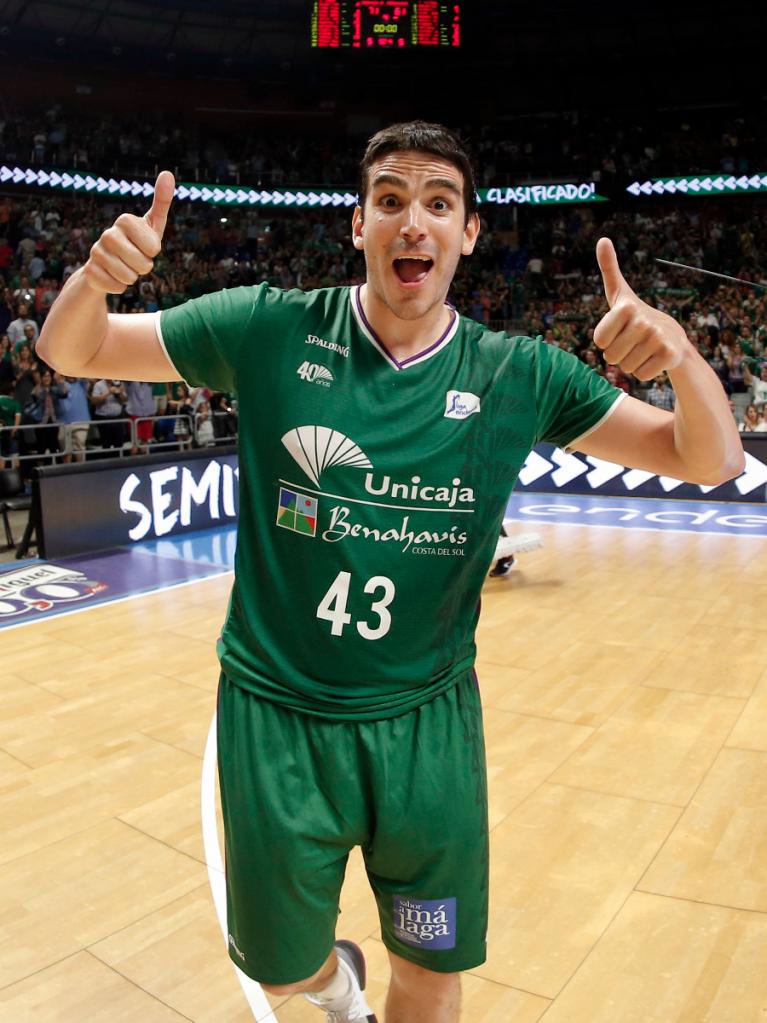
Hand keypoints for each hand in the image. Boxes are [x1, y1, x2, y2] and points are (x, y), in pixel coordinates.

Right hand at [82, 171, 174, 294]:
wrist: (108, 264)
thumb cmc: (137, 243)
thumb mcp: (152, 225)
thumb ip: (161, 202)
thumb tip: (168, 173)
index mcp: (125, 220)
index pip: (154, 248)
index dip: (154, 252)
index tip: (146, 246)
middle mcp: (107, 234)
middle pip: (144, 265)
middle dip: (144, 267)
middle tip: (136, 259)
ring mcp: (96, 252)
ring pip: (130, 278)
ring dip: (132, 278)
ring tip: (124, 267)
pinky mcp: (89, 272)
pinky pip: (117, 288)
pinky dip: (119, 287)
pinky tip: (112, 277)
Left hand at [593, 238, 689, 379]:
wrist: (674, 338)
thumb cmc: (638, 317)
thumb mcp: (621, 294)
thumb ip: (610, 269)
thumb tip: (603, 239)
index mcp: (626, 306)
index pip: (599, 341)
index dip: (606, 341)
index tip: (620, 330)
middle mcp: (644, 320)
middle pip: (610, 357)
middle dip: (618, 354)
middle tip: (633, 342)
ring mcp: (659, 337)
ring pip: (625, 368)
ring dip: (632, 363)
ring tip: (644, 349)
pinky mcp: (670, 355)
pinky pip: (641, 376)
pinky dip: (645, 372)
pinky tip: (655, 358)